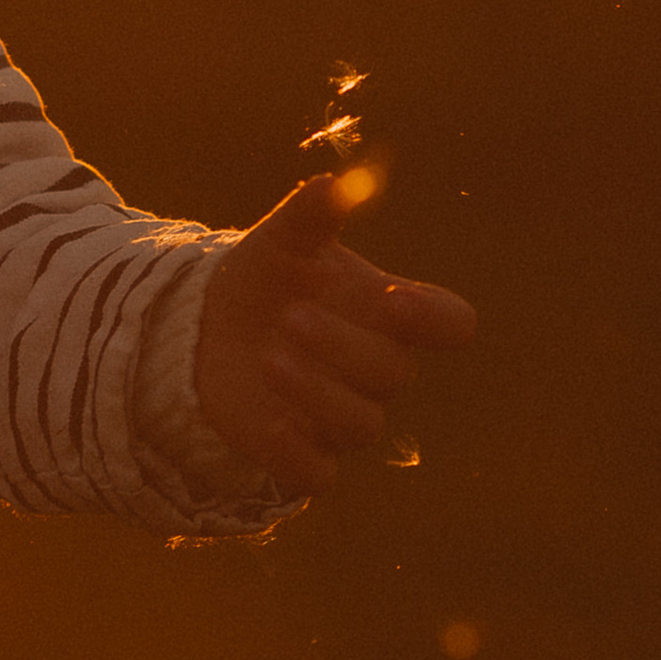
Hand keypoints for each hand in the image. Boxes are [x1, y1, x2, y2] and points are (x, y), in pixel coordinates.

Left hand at [196, 173, 476, 499]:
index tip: (394, 300)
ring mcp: (343, 415)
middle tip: (290, 318)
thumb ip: (310, 216)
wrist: (209, 326)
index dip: (434, 320)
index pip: (451, 323)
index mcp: (393, 313)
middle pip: (393, 374)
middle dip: (344, 347)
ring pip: (361, 426)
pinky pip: (317, 476)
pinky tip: (267, 424)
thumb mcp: (282, 242)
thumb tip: (335, 182)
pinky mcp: (302, 453)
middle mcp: (379, 369)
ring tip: (269, 358)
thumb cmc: (269, 277)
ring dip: (318, 393)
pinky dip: (296, 455)